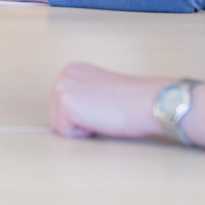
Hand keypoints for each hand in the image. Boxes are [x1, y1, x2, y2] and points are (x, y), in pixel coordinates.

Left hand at [48, 62, 174, 139]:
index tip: (104, 108)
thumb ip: (84, 95)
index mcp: (73, 70)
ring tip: (102, 116)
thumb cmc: (132, 101)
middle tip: (104, 113)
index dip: (84, 116)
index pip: (62, 106)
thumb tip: (74, 113)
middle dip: (79, 123)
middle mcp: (64, 75)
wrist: (148, 102)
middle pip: (56, 116)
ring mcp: (62, 87)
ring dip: (81, 129)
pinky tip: (100, 120)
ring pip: (60, 126)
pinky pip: (66, 134)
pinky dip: (84, 134)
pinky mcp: (65, 103)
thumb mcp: (100, 90)